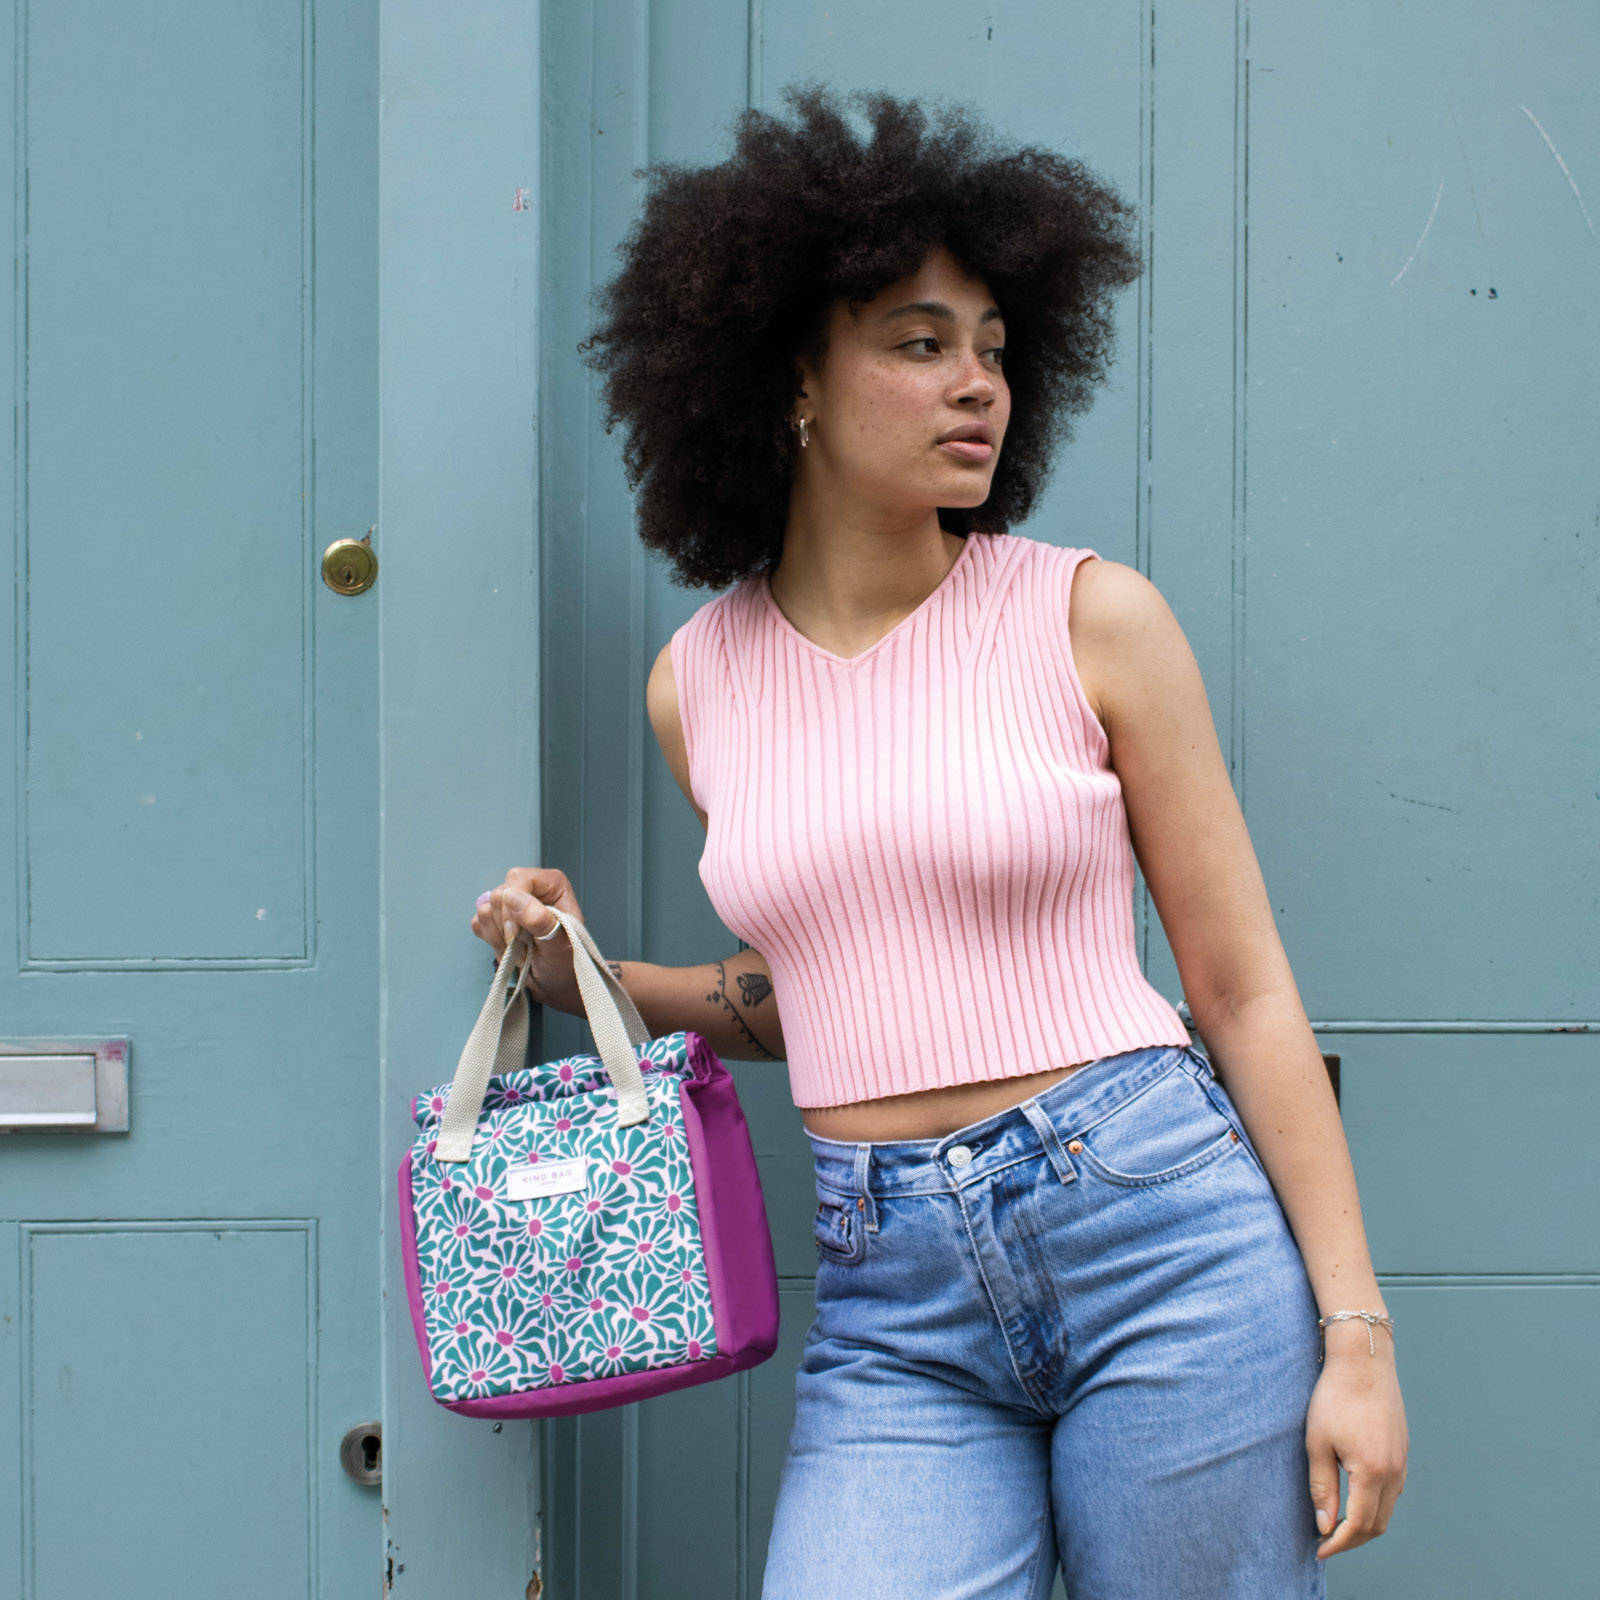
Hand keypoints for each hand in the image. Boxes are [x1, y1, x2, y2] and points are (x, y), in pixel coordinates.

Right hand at [469, 866, 585, 1015]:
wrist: (556, 983)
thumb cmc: (566, 964)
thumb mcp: (560, 945)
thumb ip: (540, 920)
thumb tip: (512, 897)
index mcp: (552, 884)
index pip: (516, 880)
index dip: (511, 908)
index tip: (518, 936)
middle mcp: (530, 888)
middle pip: (497, 895)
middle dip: (506, 928)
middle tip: (523, 949)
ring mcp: (511, 903)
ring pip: (484, 910)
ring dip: (500, 939)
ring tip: (520, 951)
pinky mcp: (496, 919)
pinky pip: (478, 924)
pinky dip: (492, 943)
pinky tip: (510, 951)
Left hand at [1305, 1321, 1407, 1558]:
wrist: (1363, 1361)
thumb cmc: (1334, 1397)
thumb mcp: (1318, 1442)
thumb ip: (1322, 1487)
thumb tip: (1325, 1526)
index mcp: (1372, 1472)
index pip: (1359, 1526)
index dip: (1339, 1544)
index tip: (1319, 1550)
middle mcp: (1394, 1472)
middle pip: (1378, 1524)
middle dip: (1352, 1539)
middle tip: (1326, 1541)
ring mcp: (1402, 1462)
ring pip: (1388, 1509)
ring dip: (1365, 1523)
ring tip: (1337, 1524)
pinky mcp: (1402, 1451)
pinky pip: (1393, 1491)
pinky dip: (1376, 1504)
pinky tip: (1355, 1498)